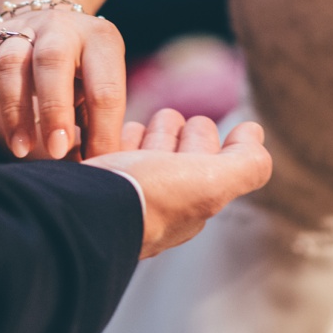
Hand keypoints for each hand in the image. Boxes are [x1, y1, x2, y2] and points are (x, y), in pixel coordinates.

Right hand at [0, 7, 127, 159]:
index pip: (104, 86)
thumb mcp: (101, 90)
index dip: (100, 128)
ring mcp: (20, 28)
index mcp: (101, 39)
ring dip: (13, 109)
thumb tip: (101, 165)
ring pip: (9, 62)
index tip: (95, 162)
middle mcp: (60, 27)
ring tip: (21, 149)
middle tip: (55, 152)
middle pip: (52, 61)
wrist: (50, 27)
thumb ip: (101, 126)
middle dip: (54, 110)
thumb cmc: (82, 75)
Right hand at [82, 109, 271, 256]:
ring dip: (142, 137)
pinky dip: (108, 143)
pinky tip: (103, 136)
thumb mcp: (211, 182)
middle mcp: (155, 203)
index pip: (203, 159)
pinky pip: (104, 157)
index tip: (195, 123)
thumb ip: (245, 163)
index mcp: (188, 204)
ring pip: (137, 153)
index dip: (202, 137)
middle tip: (167, 120)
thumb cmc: (147, 198)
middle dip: (172, 134)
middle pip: (169, 154)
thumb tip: (254, 133)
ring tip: (137, 128)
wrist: (78, 212)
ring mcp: (120, 195)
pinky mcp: (88, 186)